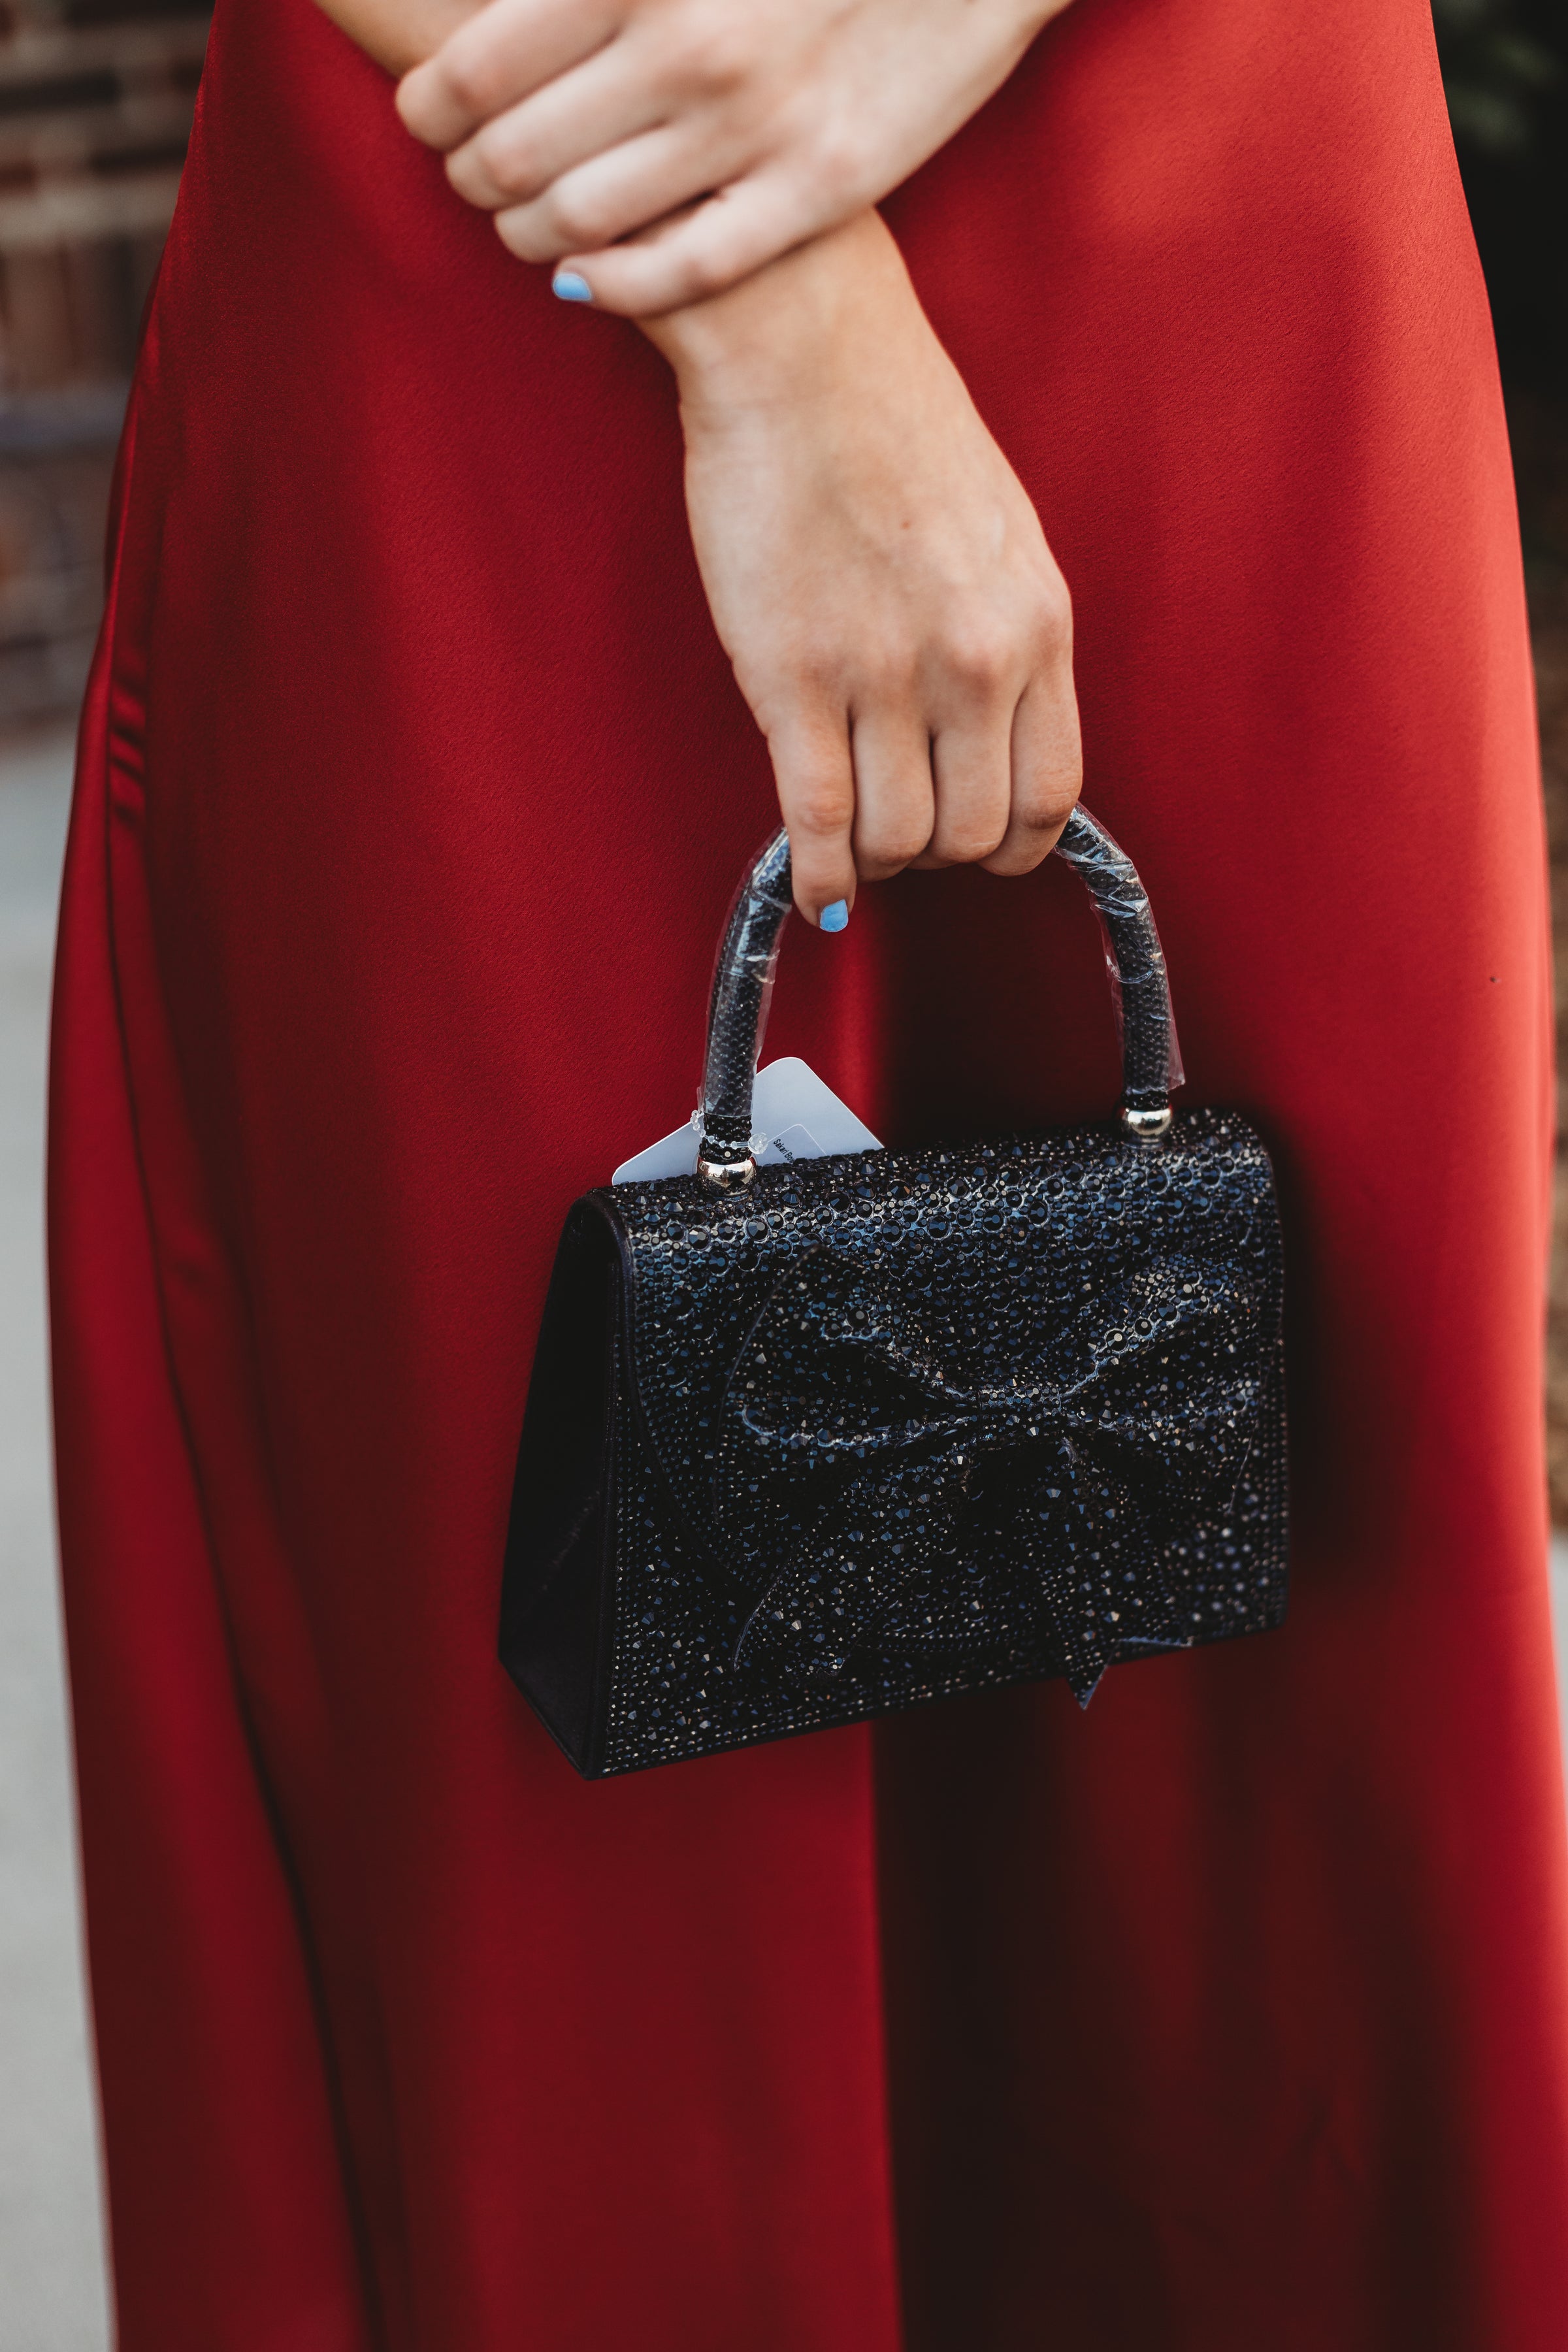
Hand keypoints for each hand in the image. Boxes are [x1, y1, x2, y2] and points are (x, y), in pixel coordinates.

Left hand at [396, 0, 1065, 314]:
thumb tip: (499, 11)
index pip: (474, 71)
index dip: (430, 109)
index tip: (429, 115)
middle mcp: (689, 48)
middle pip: (514, 158)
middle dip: (472, 178)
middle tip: (476, 176)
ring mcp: (756, 127)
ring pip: (581, 224)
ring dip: (529, 235)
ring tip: (528, 222)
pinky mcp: (817, 187)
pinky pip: (680, 272)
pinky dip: (609, 283)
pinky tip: (585, 275)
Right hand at [644, 211, 1079, 923]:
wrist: (803, 348)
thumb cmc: (895, 425)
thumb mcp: (1000, 534)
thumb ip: (1007, 636)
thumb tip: (989, 736)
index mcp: (1038, 623)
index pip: (1052, 792)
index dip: (1014, 841)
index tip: (979, 841)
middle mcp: (975, 661)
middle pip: (973, 831)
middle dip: (939, 851)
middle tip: (902, 828)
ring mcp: (884, 675)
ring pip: (898, 839)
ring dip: (876, 857)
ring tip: (851, 834)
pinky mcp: (794, 678)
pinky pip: (820, 821)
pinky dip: (818, 876)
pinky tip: (813, 888)